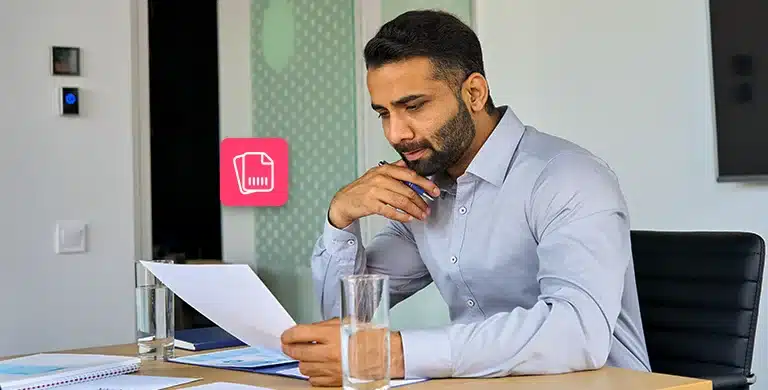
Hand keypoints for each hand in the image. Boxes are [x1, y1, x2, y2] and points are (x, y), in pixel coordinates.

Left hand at [281, 318, 404, 386]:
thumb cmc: (368, 338)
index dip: (288, 334)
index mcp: (331, 334)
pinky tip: (319, 367)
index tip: (285, 335)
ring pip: (303, 367)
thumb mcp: (345, 323)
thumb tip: (307, 331)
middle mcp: (328, 353)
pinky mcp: (333, 381)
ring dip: (303, 361)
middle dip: (290, 348)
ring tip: (309, 356)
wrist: (384, 356)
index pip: (298, 333)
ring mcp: (330, 369)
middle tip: (289, 346)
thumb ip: (324, 327)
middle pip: (296, 352)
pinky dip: (313, 374)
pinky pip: (313, 380)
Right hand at [328, 160, 440, 227]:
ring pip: (401, 202)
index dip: (425, 184)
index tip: (435, 191)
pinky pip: (390, 211)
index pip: (410, 175)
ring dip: (414, 210)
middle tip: (428, 208)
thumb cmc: (362, 188)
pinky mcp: (370, 204)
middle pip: (408, 190)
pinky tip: (409, 218)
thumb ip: (393, 169)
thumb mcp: (377, 174)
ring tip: (421, 215)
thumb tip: (408, 164)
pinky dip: (402, 216)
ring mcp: (374, 191)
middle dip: (421, 201)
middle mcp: (380, 178)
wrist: (344, 201)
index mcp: (385, 169)